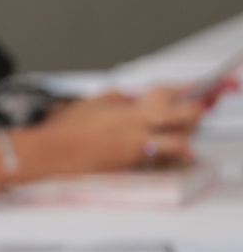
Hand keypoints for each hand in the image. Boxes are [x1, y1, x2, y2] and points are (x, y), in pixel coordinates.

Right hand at [43, 89, 201, 171]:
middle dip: (195, 113)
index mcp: (128, 109)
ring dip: (185, 136)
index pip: (167, 95)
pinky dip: (170, 154)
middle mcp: (137, 128)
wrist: (51, 152)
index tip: (199, 86)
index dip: (187, 90)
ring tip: (185, 132)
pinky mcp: (131, 164)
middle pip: (183, 118)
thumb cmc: (65, 129)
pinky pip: (160, 158)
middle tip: (199, 109)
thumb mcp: (91, 103)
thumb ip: (116, 98)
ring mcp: (136, 148)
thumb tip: (131, 96)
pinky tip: (173, 152)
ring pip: (178, 142)